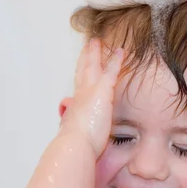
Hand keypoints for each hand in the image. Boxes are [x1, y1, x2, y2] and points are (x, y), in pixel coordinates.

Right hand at [59, 39, 123, 157]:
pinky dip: (116, 61)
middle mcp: (80, 96)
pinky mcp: (102, 91)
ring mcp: (90, 91)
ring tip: (98, 42)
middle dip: (85, 59)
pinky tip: (121, 52)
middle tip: (87, 47)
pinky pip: (111, 71)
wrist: (76, 144)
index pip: (78, 89)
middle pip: (82, 71)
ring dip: (96, 53)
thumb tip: (65, 125)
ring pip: (93, 66)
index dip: (80, 77)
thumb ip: (70, 127)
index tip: (81, 70)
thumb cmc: (76, 146)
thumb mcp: (71, 135)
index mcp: (75, 107)